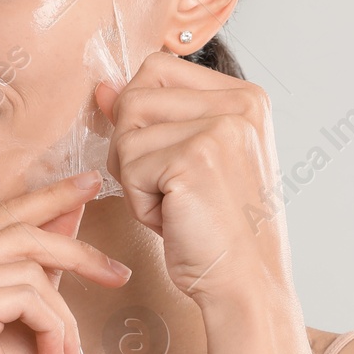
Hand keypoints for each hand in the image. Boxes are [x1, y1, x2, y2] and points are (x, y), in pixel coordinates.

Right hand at [0, 172, 132, 353]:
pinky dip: (58, 327)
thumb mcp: (34, 309)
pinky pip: (31, 293)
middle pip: (17, 230)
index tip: (90, 181)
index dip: (48, 197)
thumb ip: (42, 258)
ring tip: (68, 352)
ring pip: (30, 265)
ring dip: (65, 313)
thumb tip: (71, 203)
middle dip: (77, 249)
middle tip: (118, 273)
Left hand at [93, 52, 293, 311]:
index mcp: (248, 97)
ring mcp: (220, 128)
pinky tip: (176, 219)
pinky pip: (128, 167)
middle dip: (134, 148)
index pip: (158, 68)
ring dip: (136, 178)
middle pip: (136, 95)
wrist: (248, 285)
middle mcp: (240, 103)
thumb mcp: (192, 161)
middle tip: (171, 188)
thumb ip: (154, 117)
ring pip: (126, 133)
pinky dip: (140, 203)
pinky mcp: (194, 158)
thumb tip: (104, 88)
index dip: (141, 115)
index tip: (167, 159)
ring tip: (178, 205)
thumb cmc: (222, 231)